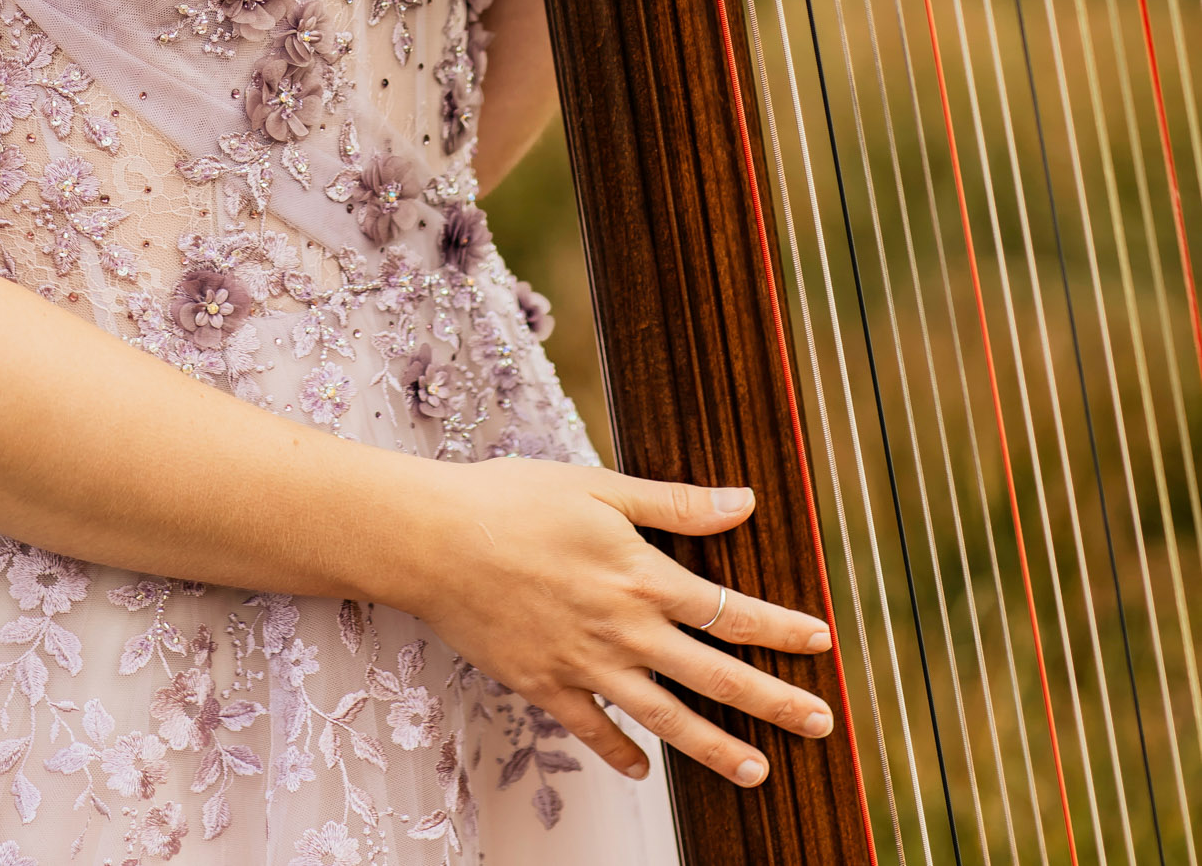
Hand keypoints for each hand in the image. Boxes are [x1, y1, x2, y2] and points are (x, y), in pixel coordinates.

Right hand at [405, 462, 833, 788]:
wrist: (435, 541)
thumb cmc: (514, 499)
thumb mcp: (600, 487)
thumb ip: (674, 503)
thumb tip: (743, 502)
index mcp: (642, 576)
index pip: (730, 611)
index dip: (781, 629)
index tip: (822, 644)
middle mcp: (624, 630)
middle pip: (714, 676)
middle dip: (773, 703)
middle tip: (820, 725)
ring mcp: (585, 666)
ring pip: (664, 719)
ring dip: (715, 747)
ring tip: (757, 772)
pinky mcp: (544, 688)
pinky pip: (593, 731)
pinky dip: (621, 753)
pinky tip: (644, 769)